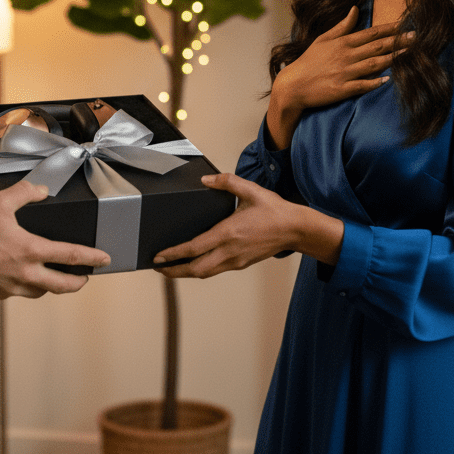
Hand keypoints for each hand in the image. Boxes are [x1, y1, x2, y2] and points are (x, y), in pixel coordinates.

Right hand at [0, 180, 110, 297]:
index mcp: (31, 251)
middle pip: (63, 285)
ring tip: (57, 276)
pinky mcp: (0, 294)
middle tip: (86, 277)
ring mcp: (13, 287)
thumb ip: (24, 193)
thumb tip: (41, 190)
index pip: (71, 256)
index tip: (105, 259)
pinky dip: (30, 286)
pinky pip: (22, 292)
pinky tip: (26, 277)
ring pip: (43, 291)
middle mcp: (26, 274)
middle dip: (79, 282)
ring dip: (54, 285)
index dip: (92, 258)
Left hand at [152, 173, 342, 278]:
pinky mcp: (241, 263)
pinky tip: (195, 263)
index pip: (194, 248)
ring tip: (171, 268)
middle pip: (196, 269)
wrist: (296, 229)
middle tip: (158, 267)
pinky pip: (215, 270)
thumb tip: (206, 180)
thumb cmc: (274, 211)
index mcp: (228, 233)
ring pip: (205, 273)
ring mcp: (236, 261)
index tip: (158, 256)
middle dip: (174, 271)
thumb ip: (226, 182)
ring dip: (186, 273)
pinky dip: (201, 269)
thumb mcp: (250, 190)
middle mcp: (230, 251)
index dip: (173, 254)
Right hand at [267, 7, 412, 147]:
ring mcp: (344, 73)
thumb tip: (355, 9)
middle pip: (377, 47)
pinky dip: (375, 82)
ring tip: (409, 54)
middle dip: (398, 41)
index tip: (405, 24)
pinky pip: (363, 85)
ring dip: (392, 59)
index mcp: (342, 43)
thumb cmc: (308, 61)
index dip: (389, 29)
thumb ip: (342, 26)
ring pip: (373, 64)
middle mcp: (346, 56)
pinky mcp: (342, 89)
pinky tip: (388, 79)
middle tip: (416, 37)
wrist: (293, 85)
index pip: (371, 33)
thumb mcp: (323, 39)